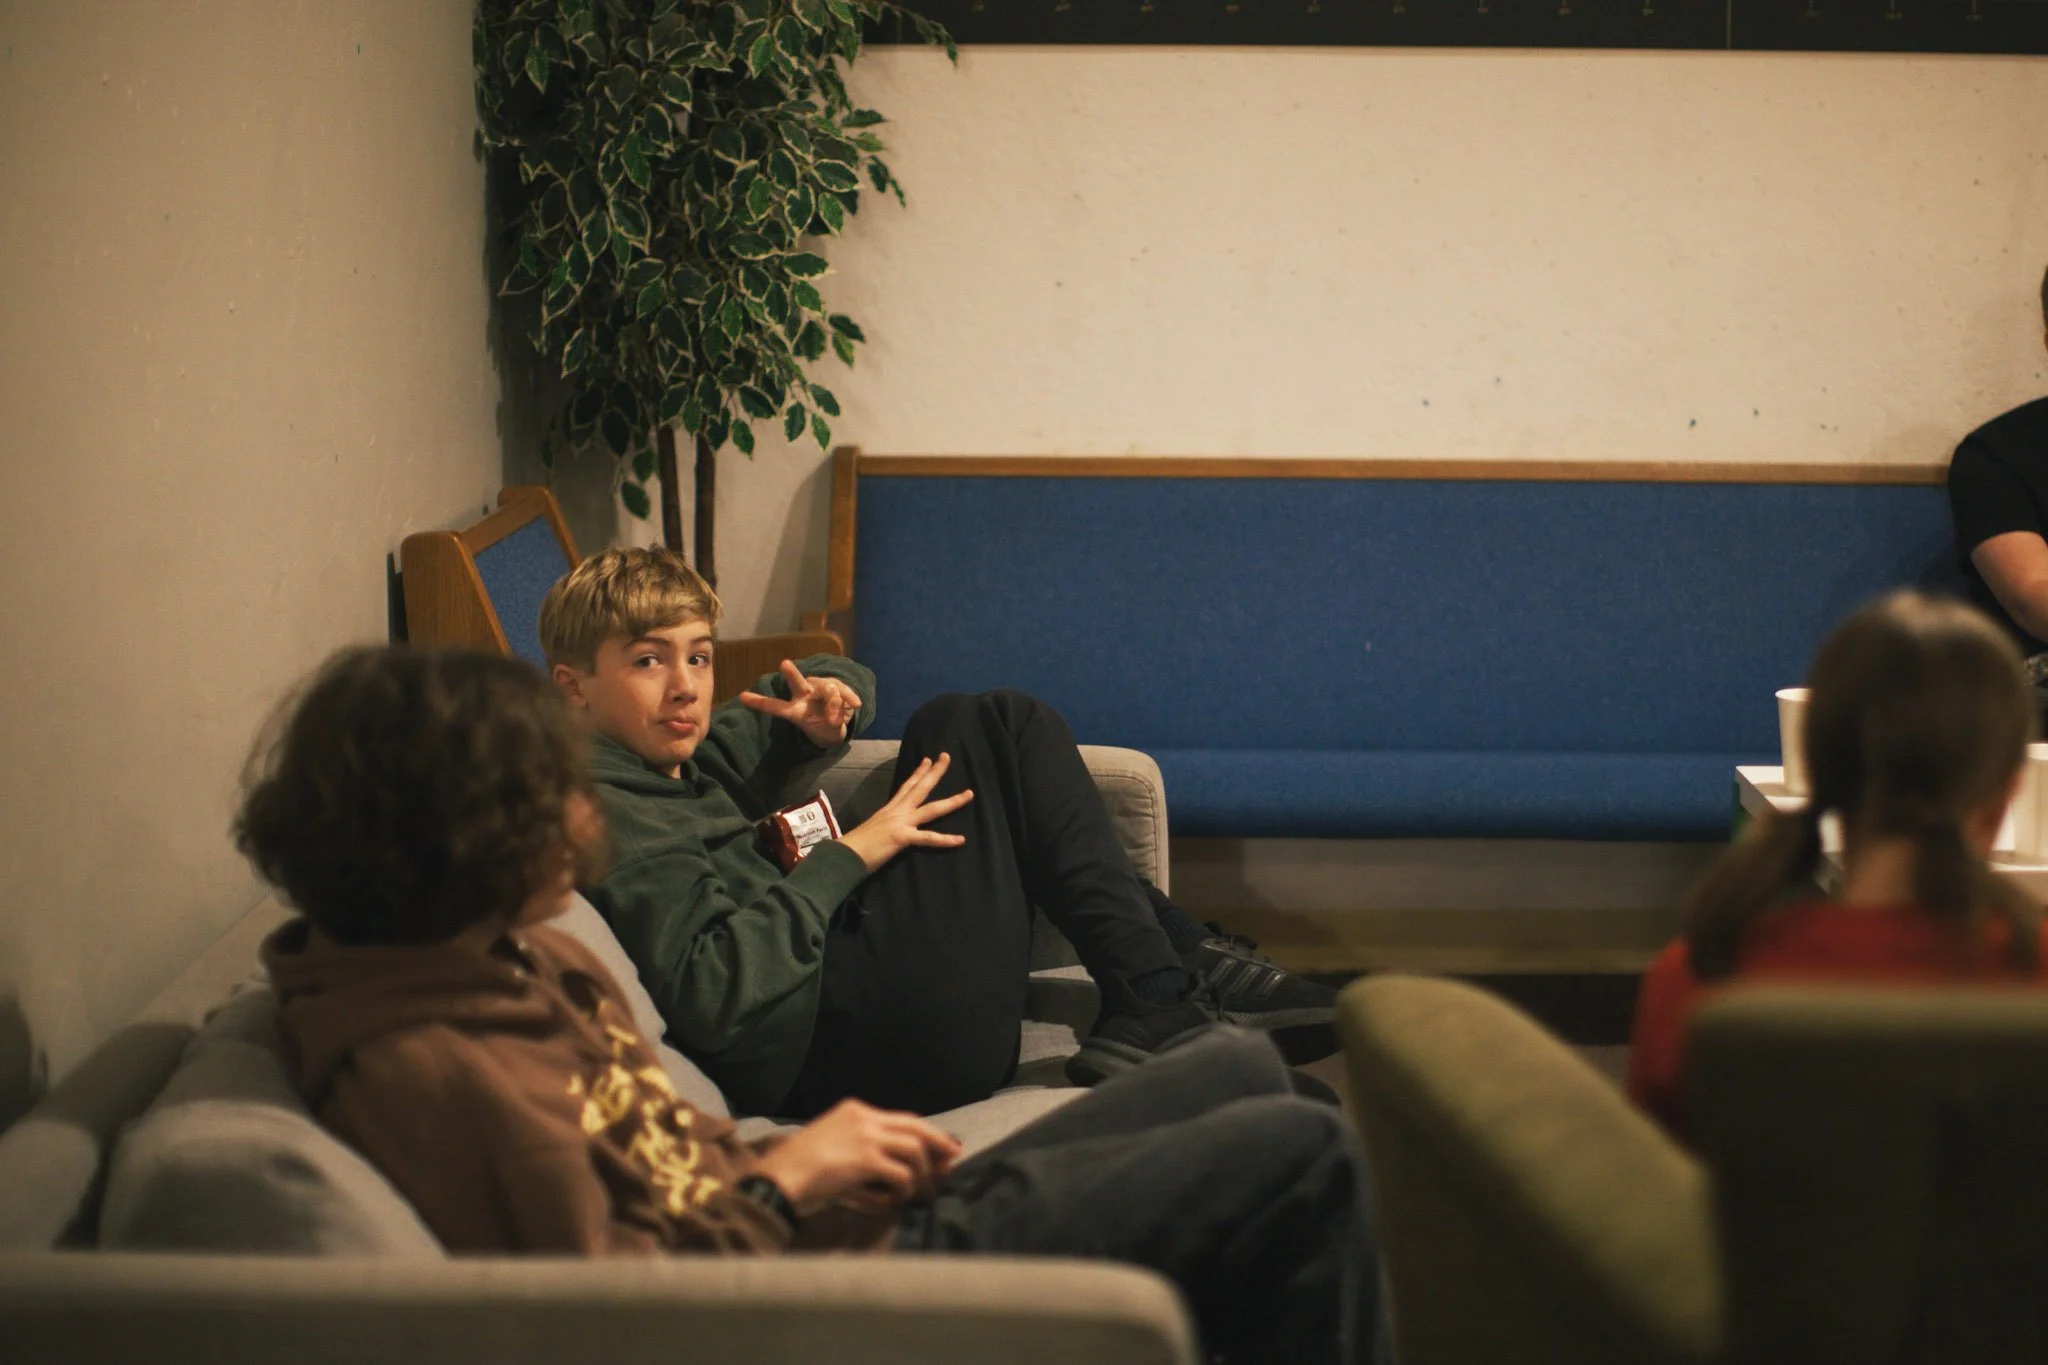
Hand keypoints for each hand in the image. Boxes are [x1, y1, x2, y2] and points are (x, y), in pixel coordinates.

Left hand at [737, 660, 861, 747]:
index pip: (775, 706)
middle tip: (784, 664)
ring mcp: (819, 688)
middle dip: (792, 674)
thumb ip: (832, 719)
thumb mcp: (830, 730)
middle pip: (797, 683)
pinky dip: (849, 697)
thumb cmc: (827, 727)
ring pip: (827, 689)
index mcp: (795, 711)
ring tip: (840, 716)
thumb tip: (836, 700)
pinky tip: (857, 705)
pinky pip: (842, 688)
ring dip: (836, 703)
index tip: (742, 696)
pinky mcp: (834, 684)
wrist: (841, 723)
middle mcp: (804, 695)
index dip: (760, 702)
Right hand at [750, 1099, 963, 1214]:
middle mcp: (864, 1117)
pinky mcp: (866, 1159)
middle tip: (953, 1161)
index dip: (926, 1133)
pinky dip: (906, 1188)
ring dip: (923, 1173)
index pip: (902, 1118)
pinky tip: (900, 1199)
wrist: (779, 1178)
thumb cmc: (799, 1169)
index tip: (943, 1147)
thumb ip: (863, 1152)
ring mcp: (866, 1136)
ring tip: (924, 1192)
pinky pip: (901, 1174)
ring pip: (914, 1150)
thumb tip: (897, 1173)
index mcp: (854, 1110)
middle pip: (916, 1126)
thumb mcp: (832, 1147)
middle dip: (939, 1144)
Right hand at [837, 753, 973, 872]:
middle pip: (920, 788)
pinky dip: (945, 840)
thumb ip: (883, 826)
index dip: (918, 772)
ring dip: (953, 801)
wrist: (844, 856)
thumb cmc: (854, 847)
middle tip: (947, 757)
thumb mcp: (872, 830)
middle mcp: (896, 812)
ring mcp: (900, 823)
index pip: (906, 786)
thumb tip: (888, 830)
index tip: (928, 760)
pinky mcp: (902, 837)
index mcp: (888, 810)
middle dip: (935, 772)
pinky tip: (961, 839)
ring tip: (970, 794)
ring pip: (932, 808)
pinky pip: (928, 838)